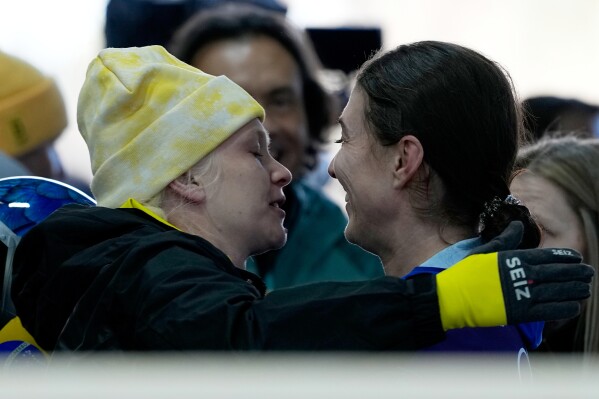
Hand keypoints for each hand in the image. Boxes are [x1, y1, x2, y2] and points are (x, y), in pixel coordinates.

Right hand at [436, 221, 593, 329]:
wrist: (450, 297)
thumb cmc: (464, 273)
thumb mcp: (483, 251)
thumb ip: (504, 239)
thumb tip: (518, 224)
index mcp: (513, 258)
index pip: (547, 255)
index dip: (565, 257)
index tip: (577, 257)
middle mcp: (521, 274)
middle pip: (557, 273)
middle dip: (576, 273)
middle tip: (589, 273)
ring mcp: (522, 294)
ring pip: (557, 292)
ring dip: (575, 290)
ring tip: (586, 289)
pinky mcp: (520, 312)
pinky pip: (548, 311)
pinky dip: (563, 309)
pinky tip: (573, 307)